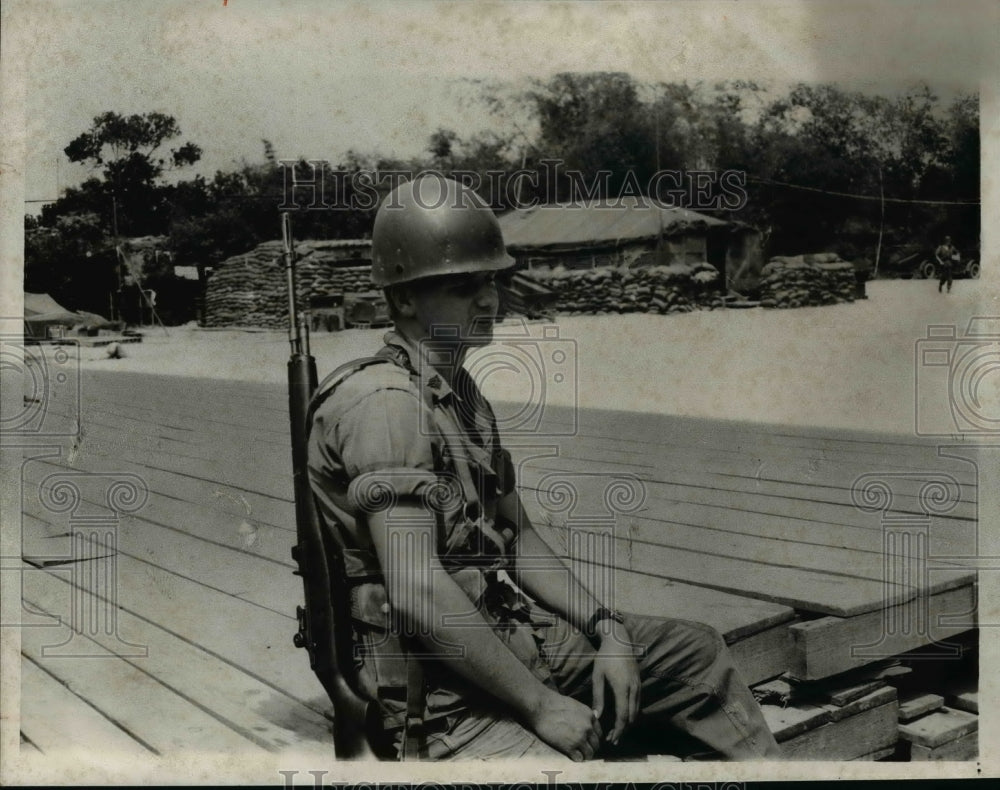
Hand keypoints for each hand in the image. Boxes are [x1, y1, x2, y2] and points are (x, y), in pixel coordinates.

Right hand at [526, 689, 602, 760]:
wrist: (541, 708)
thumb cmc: (555, 704)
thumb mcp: (575, 705)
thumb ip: (585, 714)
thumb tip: (594, 716)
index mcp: (590, 716)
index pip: (599, 733)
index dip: (593, 738)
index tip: (588, 741)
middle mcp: (588, 728)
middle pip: (596, 744)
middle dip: (591, 748)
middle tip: (584, 749)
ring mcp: (579, 738)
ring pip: (589, 753)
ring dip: (585, 755)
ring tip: (580, 755)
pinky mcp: (569, 747)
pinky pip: (578, 758)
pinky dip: (576, 758)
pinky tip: (572, 755)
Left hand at [591, 624, 640, 744]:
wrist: (619, 641)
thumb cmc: (605, 658)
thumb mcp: (597, 676)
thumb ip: (598, 697)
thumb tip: (596, 716)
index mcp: (622, 688)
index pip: (623, 716)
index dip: (619, 730)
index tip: (613, 740)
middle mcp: (633, 689)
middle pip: (632, 717)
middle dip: (623, 730)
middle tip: (612, 739)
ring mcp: (638, 686)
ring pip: (636, 711)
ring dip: (628, 723)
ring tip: (617, 730)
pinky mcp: (639, 684)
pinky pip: (638, 703)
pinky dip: (631, 713)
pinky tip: (623, 716)